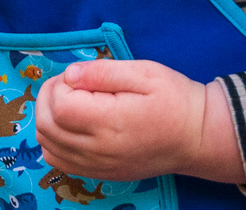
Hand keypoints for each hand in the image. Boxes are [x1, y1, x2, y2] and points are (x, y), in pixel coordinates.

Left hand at [35, 60, 244, 184]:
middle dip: (47, 98)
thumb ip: (102, 72)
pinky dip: (54, 141)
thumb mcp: (145, 73)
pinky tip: (72, 124)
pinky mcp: (101, 173)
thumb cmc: (175, 100)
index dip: (60, 85)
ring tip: (70, 102)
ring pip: (48, 146)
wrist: (199, 138)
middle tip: (69, 84)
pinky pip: (60, 162)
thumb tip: (69, 75)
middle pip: (46, 127)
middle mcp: (100, 150)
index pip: (59, 106)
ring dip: (48, 119)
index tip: (80, 77)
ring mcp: (99, 166)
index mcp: (111, 122)